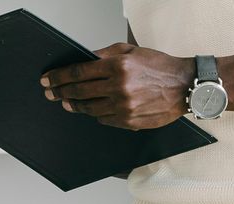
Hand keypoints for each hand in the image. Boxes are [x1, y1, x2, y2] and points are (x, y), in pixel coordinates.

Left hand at [41, 42, 195, 130]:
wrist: (184, 86)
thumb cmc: (159, 67)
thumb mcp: (131, 51)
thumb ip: (105, 54)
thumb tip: (84, 59)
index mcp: (118, 66)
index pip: (79, 72)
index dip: (60, 77)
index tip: (48, 79)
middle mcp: (119, 87)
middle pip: (80, 92)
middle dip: (61, 92)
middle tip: (50, 93)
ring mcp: (124, 107)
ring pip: (89, 108)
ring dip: (75, 105)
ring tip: (67, 102)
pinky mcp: (129, 122)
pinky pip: (104, 119)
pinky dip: (96, 114)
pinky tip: (93, 109)